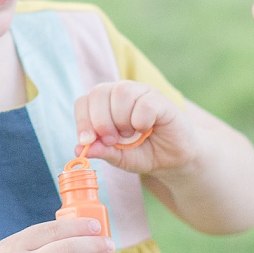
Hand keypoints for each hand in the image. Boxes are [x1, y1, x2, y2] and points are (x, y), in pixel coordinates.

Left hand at [73, 80, 196, 174]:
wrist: (173, 160)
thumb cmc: (144, 153)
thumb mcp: (119, 158)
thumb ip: (101, 151)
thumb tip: (79, 149)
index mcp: (106, 104)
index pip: (84, 101)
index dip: (82, 120)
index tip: (86, 141)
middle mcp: (122, 93)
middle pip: (99, 92)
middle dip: (100, 121)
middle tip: (112, 141)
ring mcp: (142, 93)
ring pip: (121, 92)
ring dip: (121, 120)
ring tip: (130, 135)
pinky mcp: (161, 100)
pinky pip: (144, 103)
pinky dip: (140, 121)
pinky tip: (146, 129)